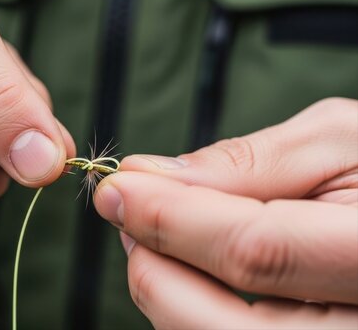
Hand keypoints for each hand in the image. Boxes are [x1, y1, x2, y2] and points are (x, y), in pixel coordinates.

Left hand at [94, 98, 357, 328]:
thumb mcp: (340, 141)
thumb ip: (248, 162)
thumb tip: (153, 175)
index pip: (254, 252)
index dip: (170, 219)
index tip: (118, 187)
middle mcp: (357, 329)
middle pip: (219, 326)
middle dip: (153, 267)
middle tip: (127, 212)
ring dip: (163, 290)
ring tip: (157, 234)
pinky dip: (189, 308)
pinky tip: (186, 267)